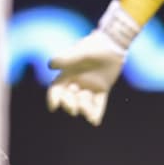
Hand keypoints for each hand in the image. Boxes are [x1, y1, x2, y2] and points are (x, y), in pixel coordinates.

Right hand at [46, 0, 138, 126]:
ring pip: (83, 102)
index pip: (57, 87)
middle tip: (73, 110)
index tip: (53, 107)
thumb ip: (66, 58)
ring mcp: (90, 85)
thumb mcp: (80, 52)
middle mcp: (77, 80)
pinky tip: (95, 121)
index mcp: (68, 72)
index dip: (53, 98)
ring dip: (84, 109)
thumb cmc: (94, 46)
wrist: (113, 43)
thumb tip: (50, 65)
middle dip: (69, 105)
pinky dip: (96, 112)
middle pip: (69, 97)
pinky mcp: (102, 88)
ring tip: (89, 113)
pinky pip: (98, 103)